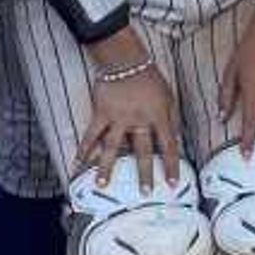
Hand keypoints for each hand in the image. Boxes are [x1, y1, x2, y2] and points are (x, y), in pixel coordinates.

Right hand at [75, 53, 185, 180]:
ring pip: (113, 147)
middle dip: (144, 173)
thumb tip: (176, 138)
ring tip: (102, 186)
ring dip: (107, 168)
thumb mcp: (169, 96)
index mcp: (159, 117)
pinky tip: (78, 163)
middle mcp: (139, 120)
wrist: (125, 60)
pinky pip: (91, 134)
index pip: (169, 146)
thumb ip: (172, 118)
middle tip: (146, 194)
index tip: (173, 184)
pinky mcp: (101, 114)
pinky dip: (84, 149)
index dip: (172, 166)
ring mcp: (118, 118)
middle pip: (142, 152)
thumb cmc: (150, 78)